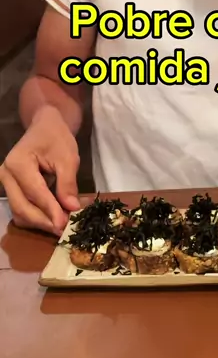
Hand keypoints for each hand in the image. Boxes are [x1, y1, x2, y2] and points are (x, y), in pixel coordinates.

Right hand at [0, 106, 80, 235]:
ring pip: (19, 212)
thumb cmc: (56, 138)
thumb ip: (68, 183)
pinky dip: (36, 217)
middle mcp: (5, 175)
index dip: (50, 210)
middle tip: (64, 230)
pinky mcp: (11, 190)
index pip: (34, 193)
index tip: (64, 224)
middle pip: (22, 207)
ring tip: (61, 226)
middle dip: (44, 221)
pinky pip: (20, 209)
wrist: (45, 127)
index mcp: (18, 163)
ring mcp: (6, 184)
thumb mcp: (68, 157)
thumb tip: (71, 208)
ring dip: (40, 222)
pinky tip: (53, 219)